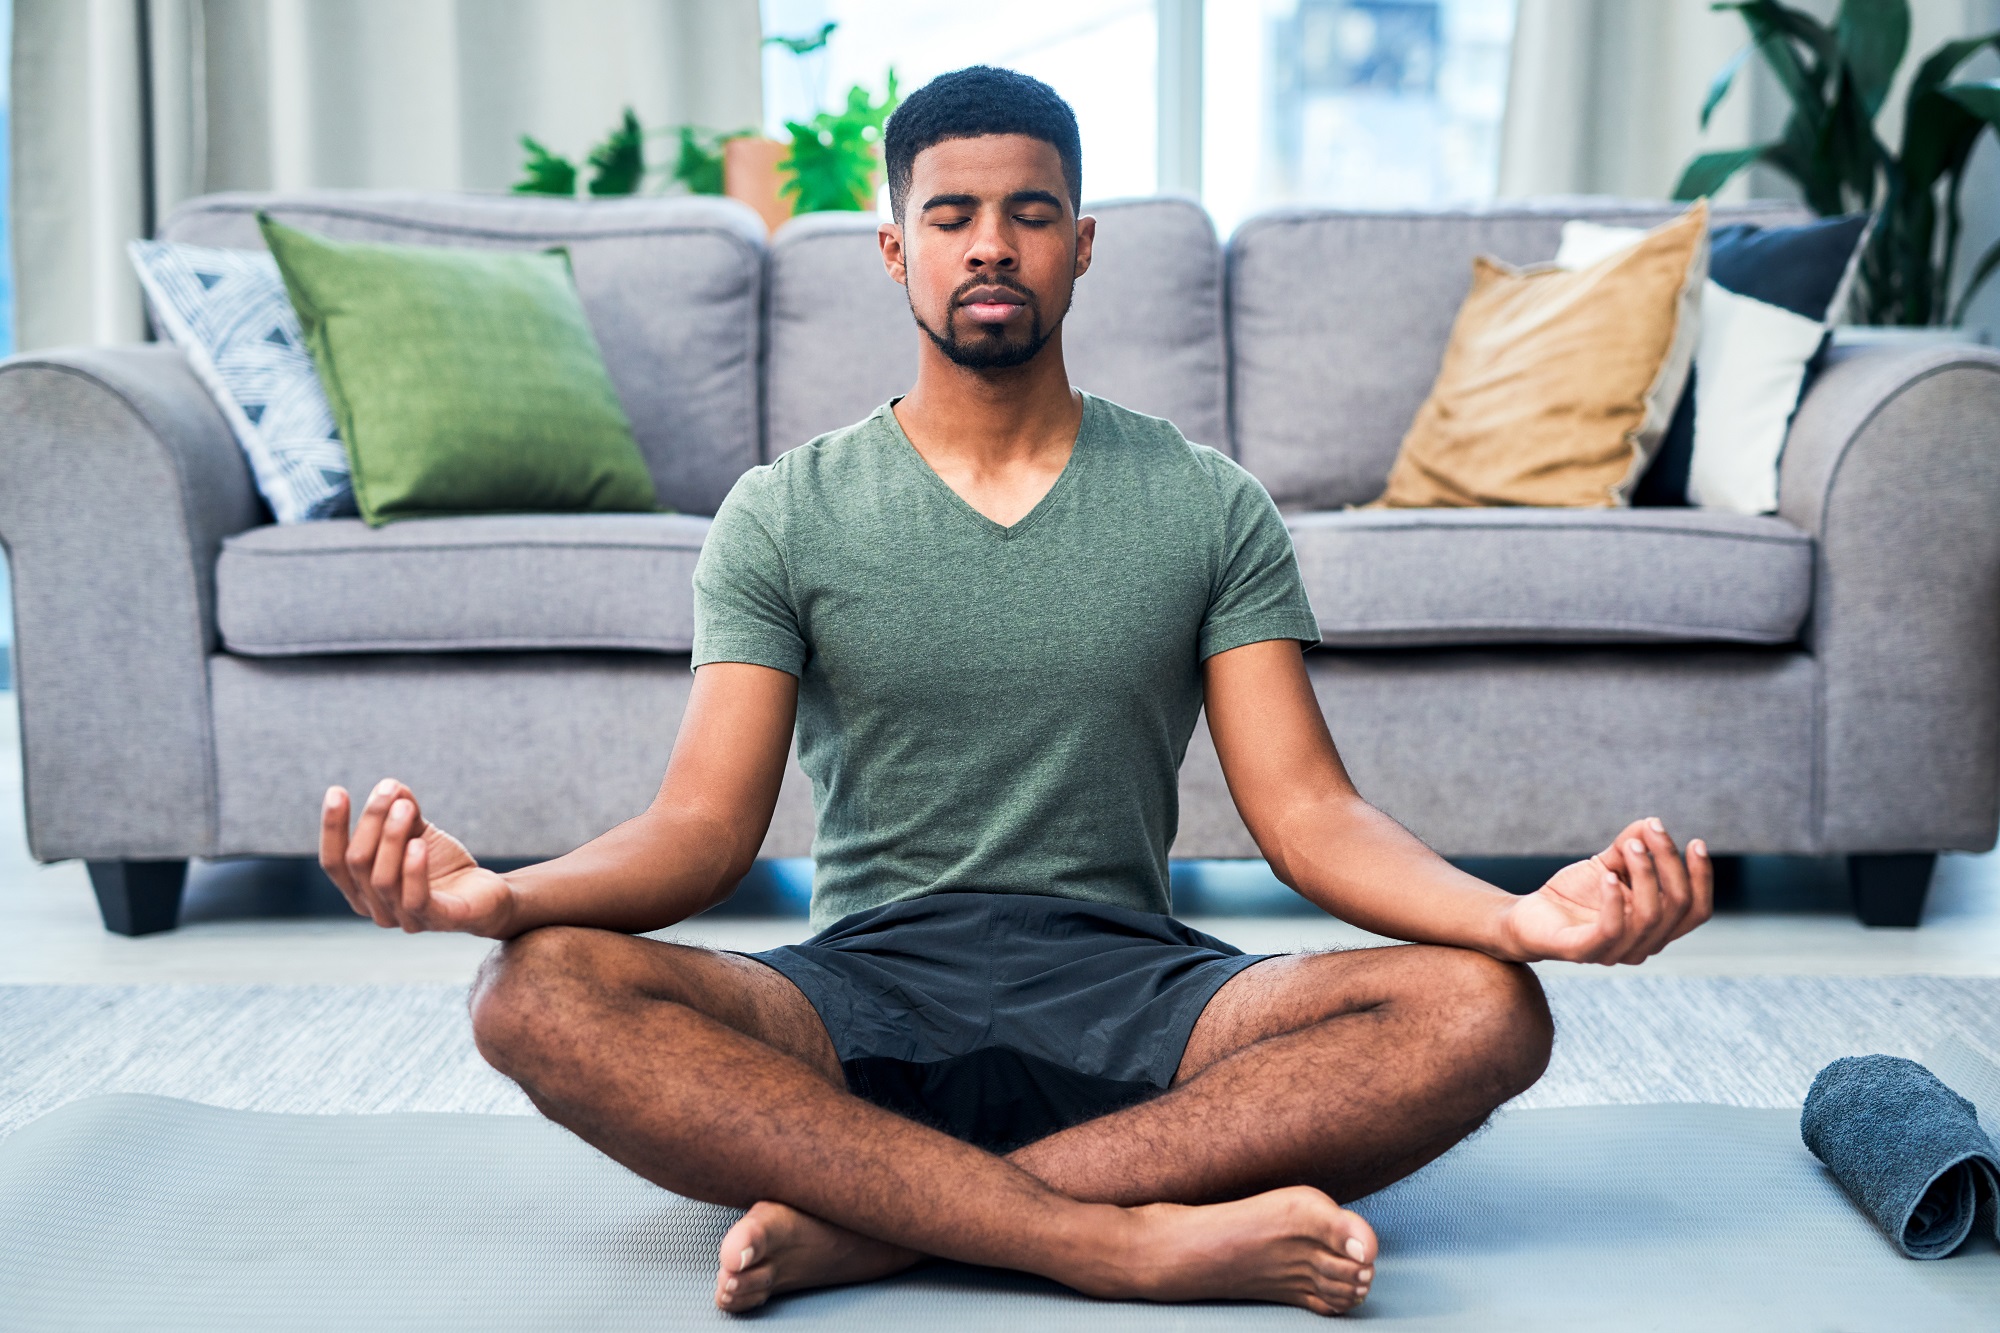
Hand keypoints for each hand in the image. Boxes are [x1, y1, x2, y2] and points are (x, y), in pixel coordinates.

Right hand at [320, 779, 514, 936]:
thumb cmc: (444, 865)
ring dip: (391, 837)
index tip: (337, 791)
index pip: (333, 862)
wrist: (489, 893)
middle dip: (371, 821)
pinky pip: (416, 899)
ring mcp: (405, 920)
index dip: (332, 828)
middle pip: (357, 864)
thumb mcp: (418, 832)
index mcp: (362, 891)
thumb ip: (401, 812)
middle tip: (389, 789)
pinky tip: (418, 843)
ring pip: (382, 879)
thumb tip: (389, 785)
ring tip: (405, 806)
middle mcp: (376, 910)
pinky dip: (413, 870)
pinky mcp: (437, 921)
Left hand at [1499, 818, 1712, 964]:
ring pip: (1650, 916)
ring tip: (1631, 844)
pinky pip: (1611, 930)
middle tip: (1652, 829)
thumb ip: (1630, 848)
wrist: (1526, 917)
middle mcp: (1643, 945)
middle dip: (1670, 863)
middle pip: (1677, 906)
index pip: (1696, 910)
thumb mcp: (1607, 866)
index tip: (1695, 842)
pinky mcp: (1583, 952)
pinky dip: (1614, 900)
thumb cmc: (1574, 895)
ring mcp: (1615, 952)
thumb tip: (1650, 822)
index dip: (1702, 878)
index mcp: (1656, 928)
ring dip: (1645, 874)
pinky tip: (1608, 875)